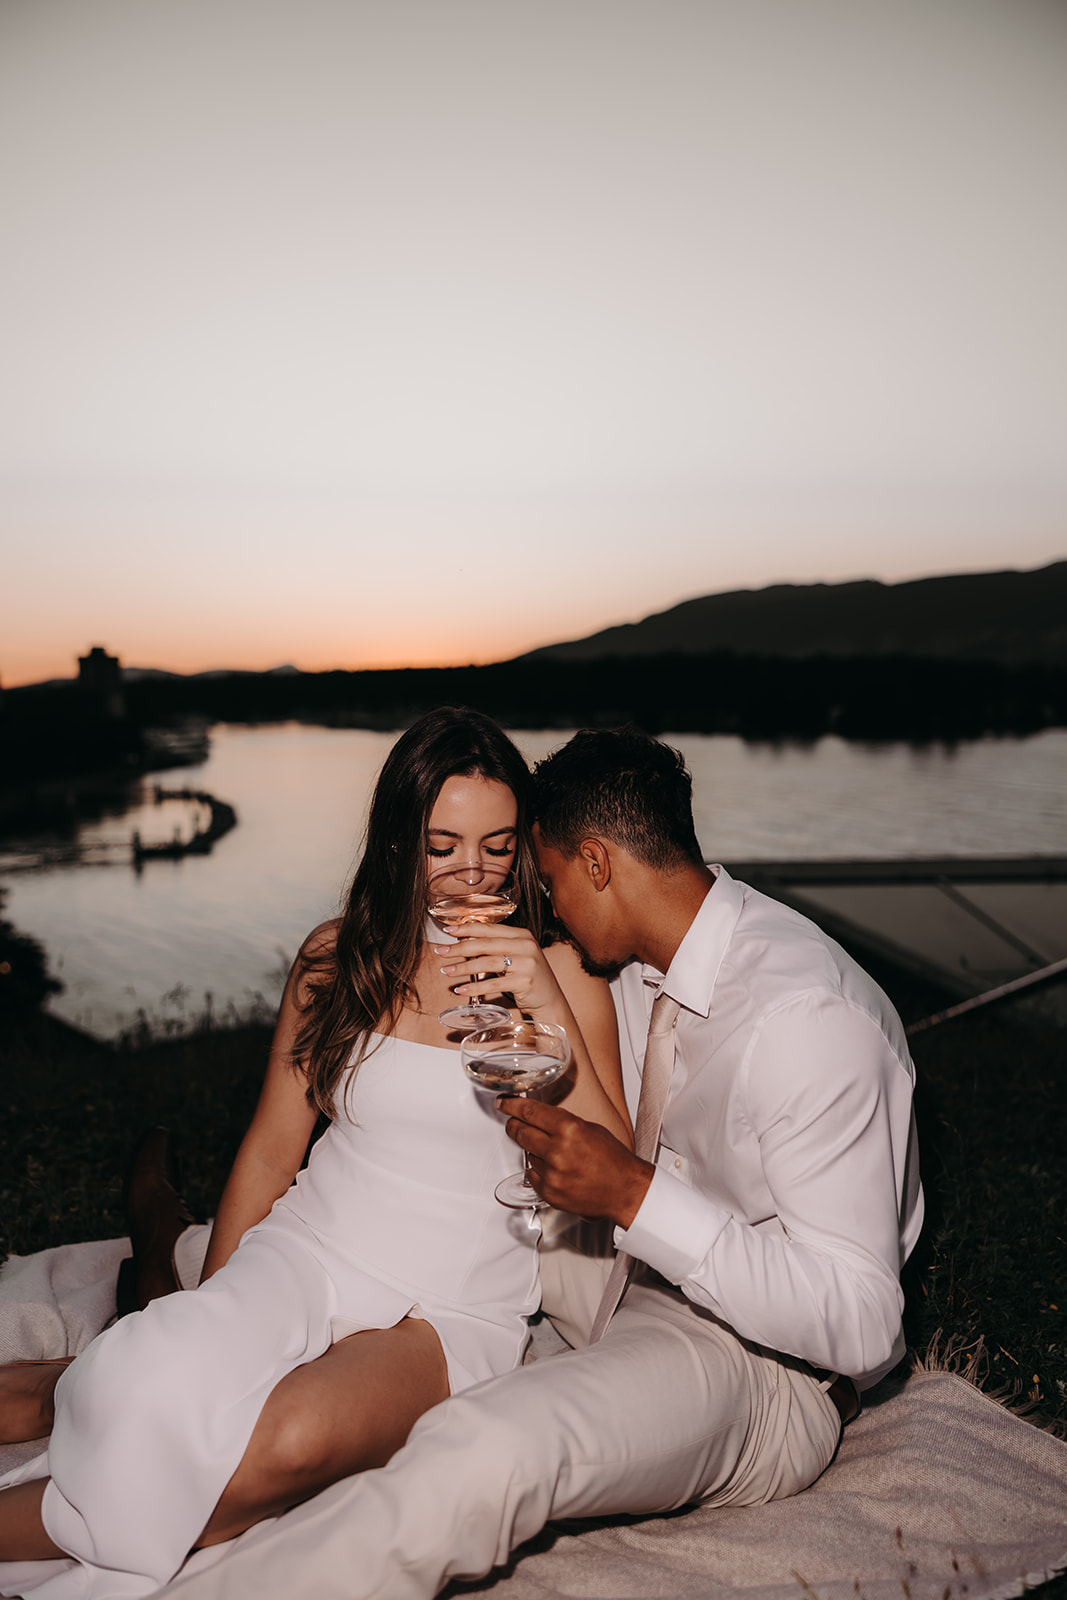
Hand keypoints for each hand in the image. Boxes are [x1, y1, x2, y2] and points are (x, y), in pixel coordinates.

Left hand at [435, 925, 563, 1014]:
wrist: (550, 1001)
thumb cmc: (529, 978)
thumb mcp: (517, 957)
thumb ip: (497, 948)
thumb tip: (464, 943)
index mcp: (522, 935)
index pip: (489, 928)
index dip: (466, 928)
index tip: (448, 930)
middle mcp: (526, 945)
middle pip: (485, 944)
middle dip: (459, 947)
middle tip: (441, 951)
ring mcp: (527, 963)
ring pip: (487, 963)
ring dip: (463, 968)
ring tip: (447, 971)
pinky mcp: (525, 982)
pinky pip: (493, 984)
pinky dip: (475, 987)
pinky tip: (461, 990)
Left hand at [499, 1097, 653, 1225]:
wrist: (625, 1190)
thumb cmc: (614, 1160)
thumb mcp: (589, 1129)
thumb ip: (563, 1123)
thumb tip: (539, 1118)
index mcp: (570, 1129)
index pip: (530, 1112)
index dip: (512, 1105)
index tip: (503, 1103)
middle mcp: (558, 1151)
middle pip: (521, 1132)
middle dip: (514, 1125)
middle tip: (513, 1123)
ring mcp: (552, 1173)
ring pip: (527, 1155)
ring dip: (534, 1151)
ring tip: (553, 1153)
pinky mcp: (549, 1192)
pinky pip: (532, 1175)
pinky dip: (539, 1170)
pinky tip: (554, 1169)